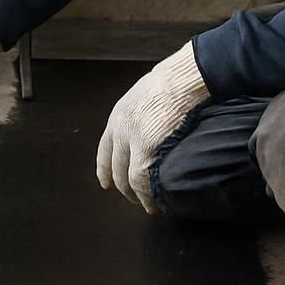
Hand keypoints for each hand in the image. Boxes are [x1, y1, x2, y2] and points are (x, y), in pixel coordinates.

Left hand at [97, 43, 209, 212]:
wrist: (180, 79)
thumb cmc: (171, 82)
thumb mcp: (145, 95)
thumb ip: (142, 113)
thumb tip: (151, 124)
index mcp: (118, 116)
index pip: (105, 149)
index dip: (105, 169)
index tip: (105, 183)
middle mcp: (119, 129)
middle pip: (114, 167)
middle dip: (121, 186)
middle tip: (131, 199)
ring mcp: (130, 139)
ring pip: (126, 177)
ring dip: (134, 195)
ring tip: (145, 205)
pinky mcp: (145, 148)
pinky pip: (141, 179)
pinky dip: (146, 194)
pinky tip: (152, 202)